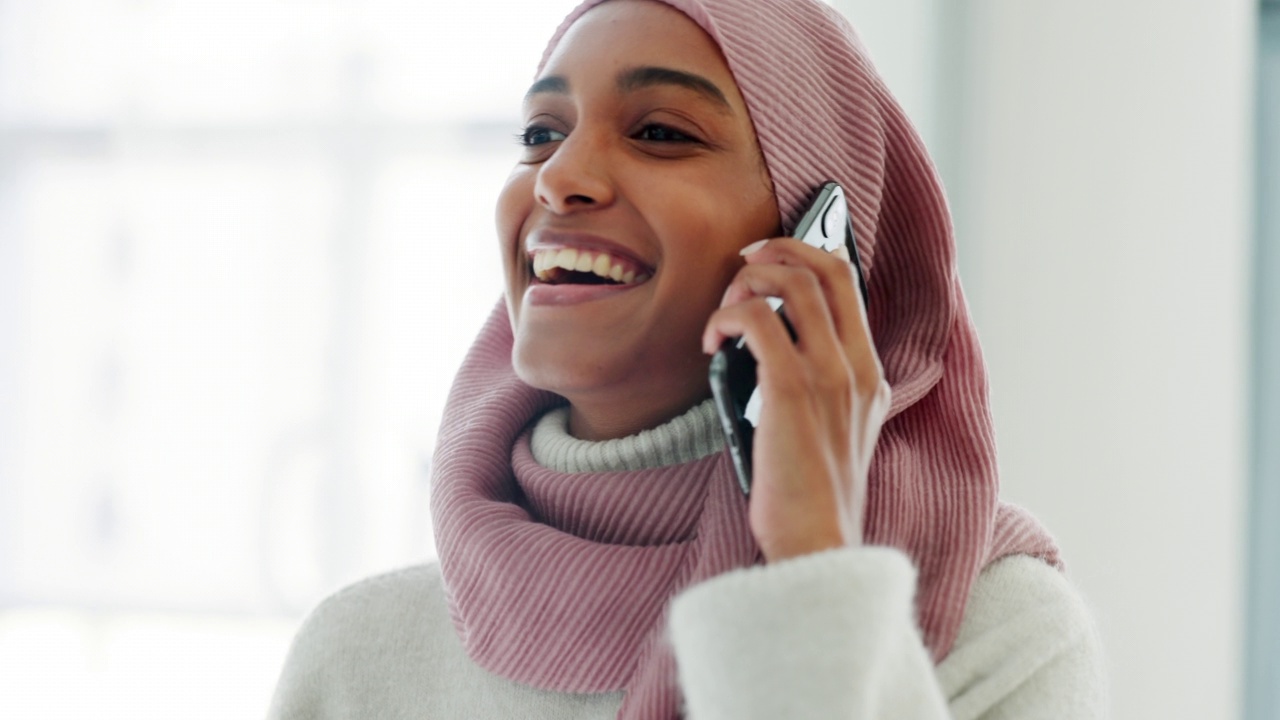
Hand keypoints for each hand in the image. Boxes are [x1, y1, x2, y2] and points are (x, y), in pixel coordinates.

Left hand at [702, 238, 890, 562]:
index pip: (850, 284)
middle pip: (827, 268)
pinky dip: (726, 318)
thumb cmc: (810, 498)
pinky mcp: (792, 390)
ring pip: (792, 283)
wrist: (816, 544)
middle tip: (742, 262)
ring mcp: (830, 376)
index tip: (771, 257)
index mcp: (871, 375)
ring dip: (747, 282)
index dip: (807, 254)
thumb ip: (819, 389)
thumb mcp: (832, 433)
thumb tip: (765, 345)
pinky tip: (711, 343)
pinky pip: (758, 320)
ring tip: (723, 312)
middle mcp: (857, 367)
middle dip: (778, 248)